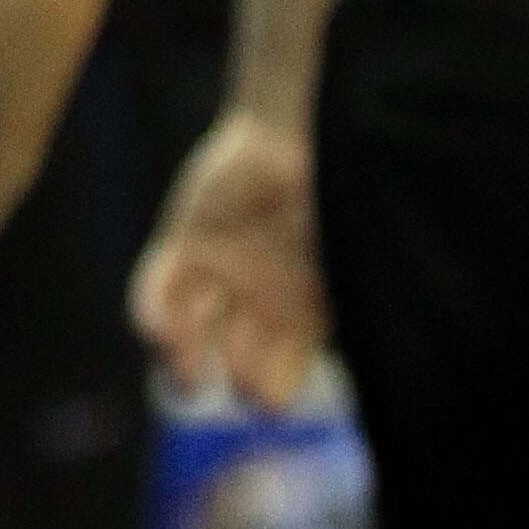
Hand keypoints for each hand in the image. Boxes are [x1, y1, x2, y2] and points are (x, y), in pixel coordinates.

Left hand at [130, 111, 326, 404]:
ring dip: (183, 363)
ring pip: (187, 341)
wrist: (293, 129)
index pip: (276, 387)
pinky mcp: (183, 246)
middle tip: (237, 373)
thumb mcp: (351, 258)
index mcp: (300, 323)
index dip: (269, 397)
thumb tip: (375, 354)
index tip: (268, 398)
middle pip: (233, 368)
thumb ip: (352, 302)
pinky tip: (160, 334)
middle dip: (235, 377)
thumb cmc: (334, 195)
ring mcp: (216, 278)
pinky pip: (155, 291)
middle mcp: (254, 308)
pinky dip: (153, 317)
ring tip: (190, 375)